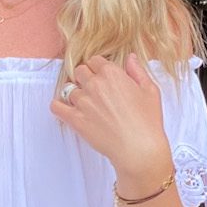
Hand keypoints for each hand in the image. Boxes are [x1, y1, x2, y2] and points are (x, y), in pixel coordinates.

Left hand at [50, 53, 171, 186]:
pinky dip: (59, 106)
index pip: (94, 61)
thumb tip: (130, 58)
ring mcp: (83, 102)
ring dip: (75, 94)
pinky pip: (56, 107)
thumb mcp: (150, 90)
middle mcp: (95, 84)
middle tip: (93, 90)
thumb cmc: (147, 121)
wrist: (139, 148)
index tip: (101, 77)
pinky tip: (66, 110)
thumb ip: (137, 71)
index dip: (98, 68)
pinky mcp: (75, 119)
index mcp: (112, 74)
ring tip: (85, 105)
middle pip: (80, 72)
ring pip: (69, 89)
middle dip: (85, 78)